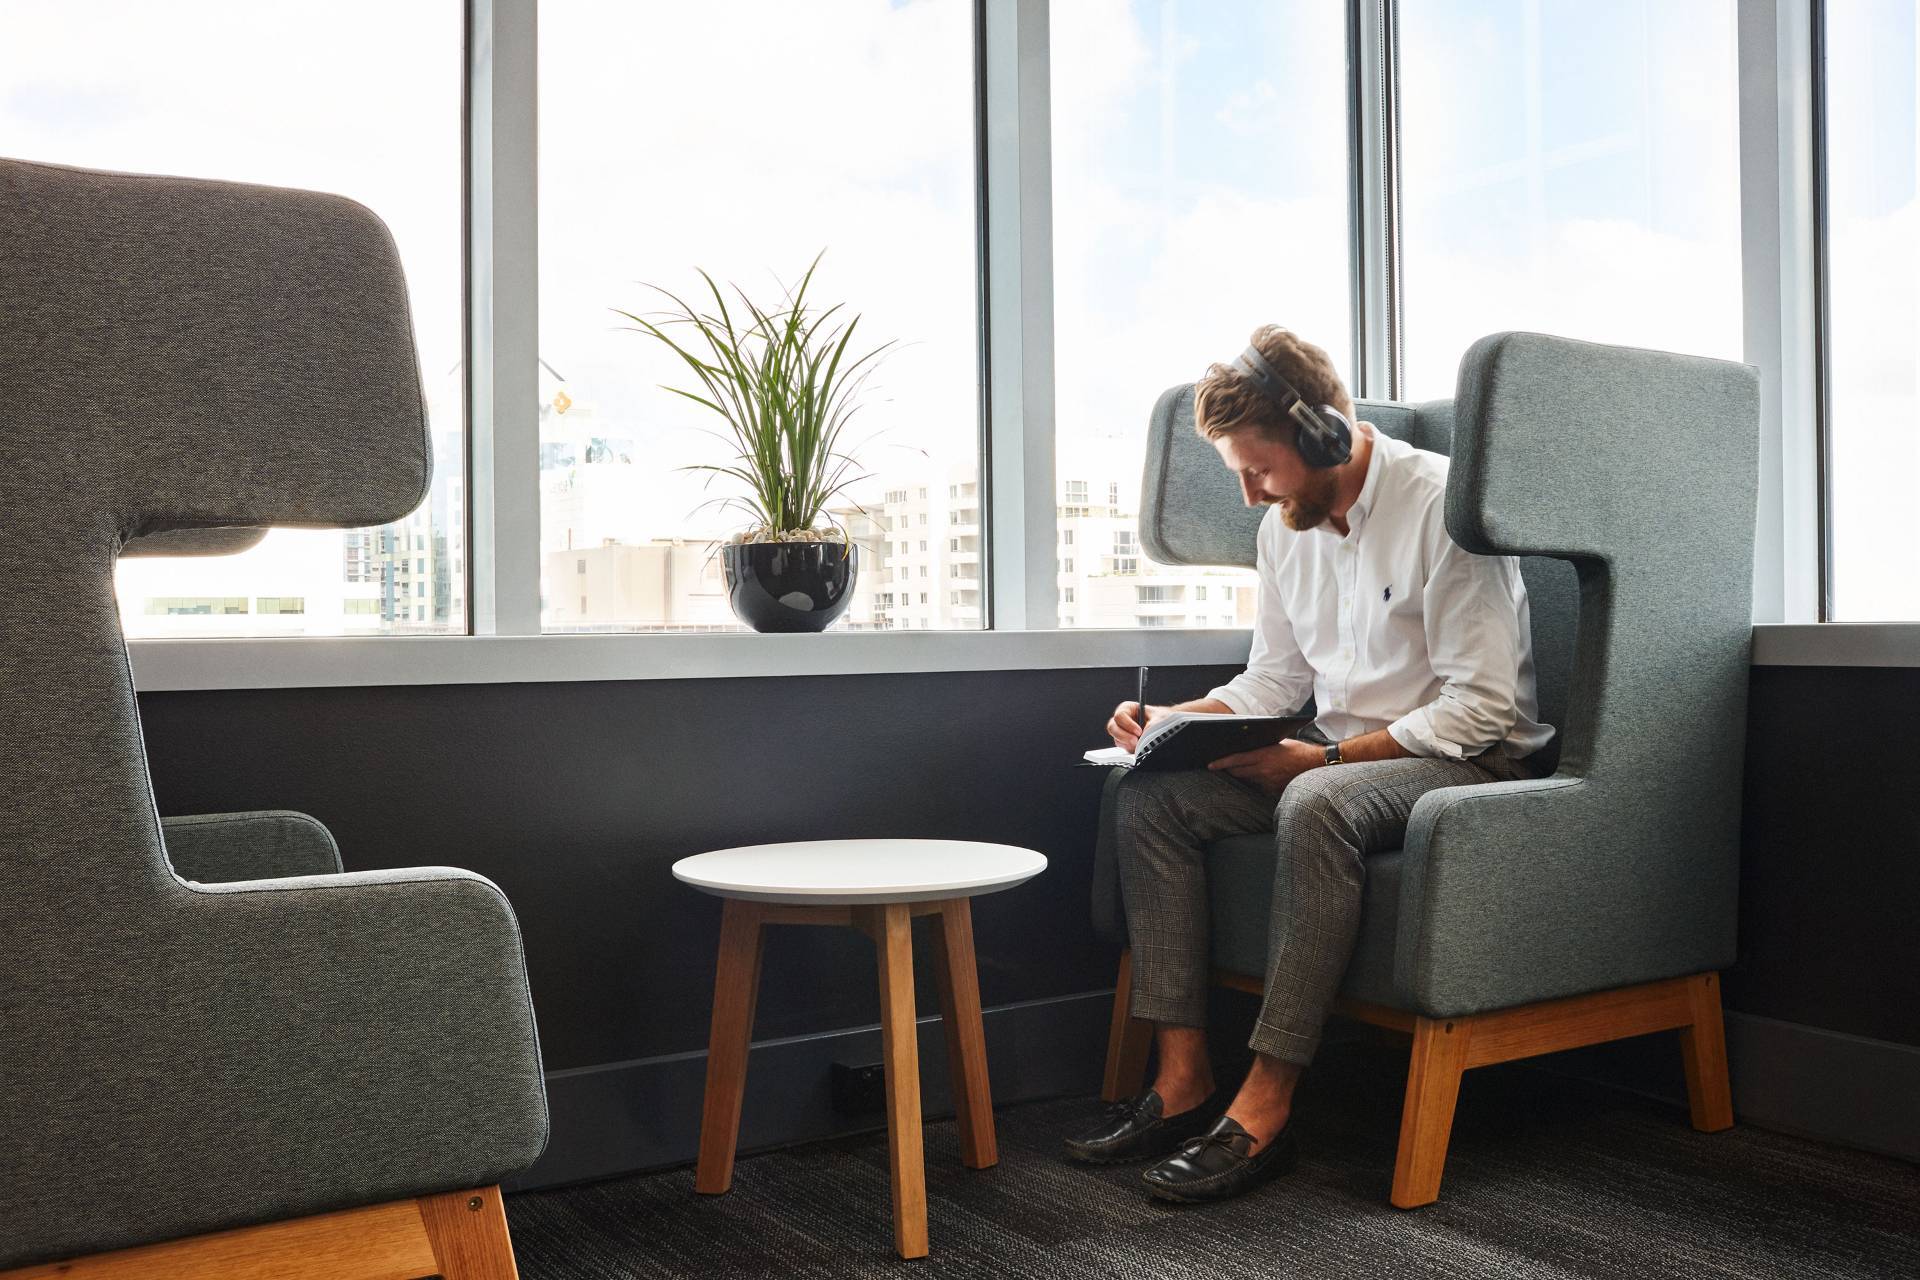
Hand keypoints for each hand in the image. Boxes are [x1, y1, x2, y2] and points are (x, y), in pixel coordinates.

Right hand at [1107, 701, 1168, 751]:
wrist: (1166, 727)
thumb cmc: (1162, 718)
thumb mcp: (1159, 718)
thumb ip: (1152, 724)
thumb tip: (1145, 734)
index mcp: (1128, 709)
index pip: (1120, 715)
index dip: (1128, 724)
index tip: (1139, 731)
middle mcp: (1123, 720)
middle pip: (1112, 727)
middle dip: (1123, 736)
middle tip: (1136, 741)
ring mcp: (1123, 732)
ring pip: (1116, 739)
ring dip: (1127, 743)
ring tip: (1140, 744)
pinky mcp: (1126, 743)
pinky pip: (1123, 747)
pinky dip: (1130, 749)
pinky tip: (1139, 747)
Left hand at [1207, 738, 1324, 794]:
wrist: (1316, 765)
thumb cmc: (1298, 751)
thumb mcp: (1279, 743)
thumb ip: (1262, 747)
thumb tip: (1247, 746)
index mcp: (1263, 755)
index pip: (1235, 760)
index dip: (1220, 763)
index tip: (1210, 765)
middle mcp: (1263, 770)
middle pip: (1238, 773)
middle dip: (1230, 770)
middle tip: (1224, 767)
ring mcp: (1268, 782)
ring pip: (1247, 780)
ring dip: (1244, 776)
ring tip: (1249, 769)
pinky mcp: (1273, 790)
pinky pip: (1259, 787)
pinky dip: (1257, 782)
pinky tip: (1263, 776)